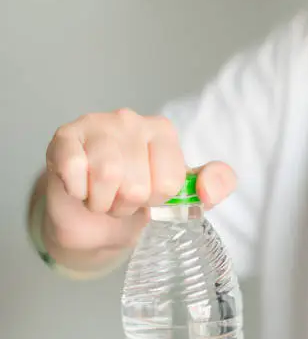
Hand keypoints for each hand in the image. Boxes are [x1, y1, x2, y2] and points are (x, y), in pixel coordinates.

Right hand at [44, 109, 235, 253]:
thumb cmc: (133, 201)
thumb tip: (211, 187)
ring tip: (100, 194)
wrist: (87, 217)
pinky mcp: (65, 138)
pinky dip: (78, 191)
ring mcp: (95, 125)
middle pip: (138, 185)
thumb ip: (210, 189)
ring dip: (101, 202)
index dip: (155, 201)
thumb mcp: (179, 198)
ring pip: (108, 177)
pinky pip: (75, 170)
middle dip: (125, 205)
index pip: (169, 183)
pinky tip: (79, 186)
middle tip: (118, 197)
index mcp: (163, 132)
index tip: (146, 196)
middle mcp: (130, 120)